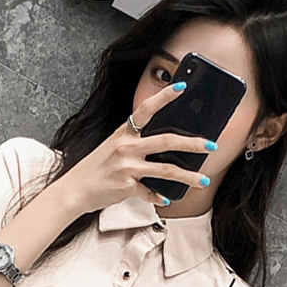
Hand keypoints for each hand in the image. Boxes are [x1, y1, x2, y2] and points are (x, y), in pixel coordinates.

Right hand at [58, 80, 217, 214]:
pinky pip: (149, 192)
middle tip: (211, 145)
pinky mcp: (126, 187)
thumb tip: (163, 144)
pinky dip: (159, 197)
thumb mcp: (112, 147)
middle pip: (166, 141)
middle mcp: (126, 147)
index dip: (164, 97)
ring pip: (165, 170)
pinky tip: (166, 199)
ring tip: (204, 180)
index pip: (146, 110)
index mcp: (124, 133)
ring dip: (188, 177)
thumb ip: (135, 142)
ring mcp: (126, 168)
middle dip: (192, 143)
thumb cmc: (95, 168)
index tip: (182, 87)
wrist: (75, 189)